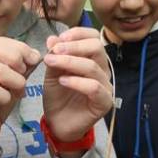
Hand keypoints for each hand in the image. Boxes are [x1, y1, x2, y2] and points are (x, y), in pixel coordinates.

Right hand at [0, 37, 41, 150]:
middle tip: (24, 73)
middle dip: (16, 58)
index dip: (18, 47)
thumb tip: (37, 53)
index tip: (34, 58)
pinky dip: (6, 96)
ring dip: (16, 80)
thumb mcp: (13, 81)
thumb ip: (23, 66)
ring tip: (19, 91)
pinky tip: (6, 101)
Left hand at [42, 28, 112, 150]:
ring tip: (52, 63)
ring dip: (69, 62)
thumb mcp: (52, 72)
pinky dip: (77, 82)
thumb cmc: (59, 97)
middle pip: (97, 47)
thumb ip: (55, 56)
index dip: (77, 34)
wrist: (58, 123)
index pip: (93, 37)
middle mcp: (102, 70)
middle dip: (74, 46)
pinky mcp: (104, 102)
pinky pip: (94, 88)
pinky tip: (62, 81)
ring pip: (92, 67)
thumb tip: (53, 38)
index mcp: (93, 59)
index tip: (59, 38)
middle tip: (55, 50)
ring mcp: (106, 86)